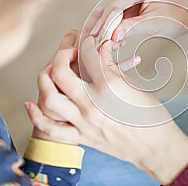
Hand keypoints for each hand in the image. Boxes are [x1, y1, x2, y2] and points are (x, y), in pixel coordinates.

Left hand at [25, 28, 141, 144]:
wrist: (155, 147)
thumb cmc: (151, 116)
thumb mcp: (134, 86)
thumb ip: (112, 68)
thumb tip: (100, 48)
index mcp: (110, 87)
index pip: (87, 56)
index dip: (85, 42)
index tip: (87, 40)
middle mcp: (92, 104)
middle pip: (61, 72)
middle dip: (62, 55)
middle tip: (71, 52)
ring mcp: (84, 123)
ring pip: (50, 97)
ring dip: (46, 79)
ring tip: (54, 71)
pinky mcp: (82, 137)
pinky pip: (51, 129)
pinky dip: (37, 116)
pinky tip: (32, 103)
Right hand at [90, 0, 187, 44]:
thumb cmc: (176, 19)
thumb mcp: (154, 24)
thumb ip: (132, 27)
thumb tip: (112, 36)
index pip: (118, 2)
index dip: (106, 20)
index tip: (98, 36)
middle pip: (113, 5)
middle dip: (105, 25)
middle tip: (96, 42)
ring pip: (114, 11)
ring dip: (110, 28)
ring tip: (106, 45)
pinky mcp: (132, 1)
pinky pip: (120, 14)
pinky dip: (117, 27)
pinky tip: (115, 41)